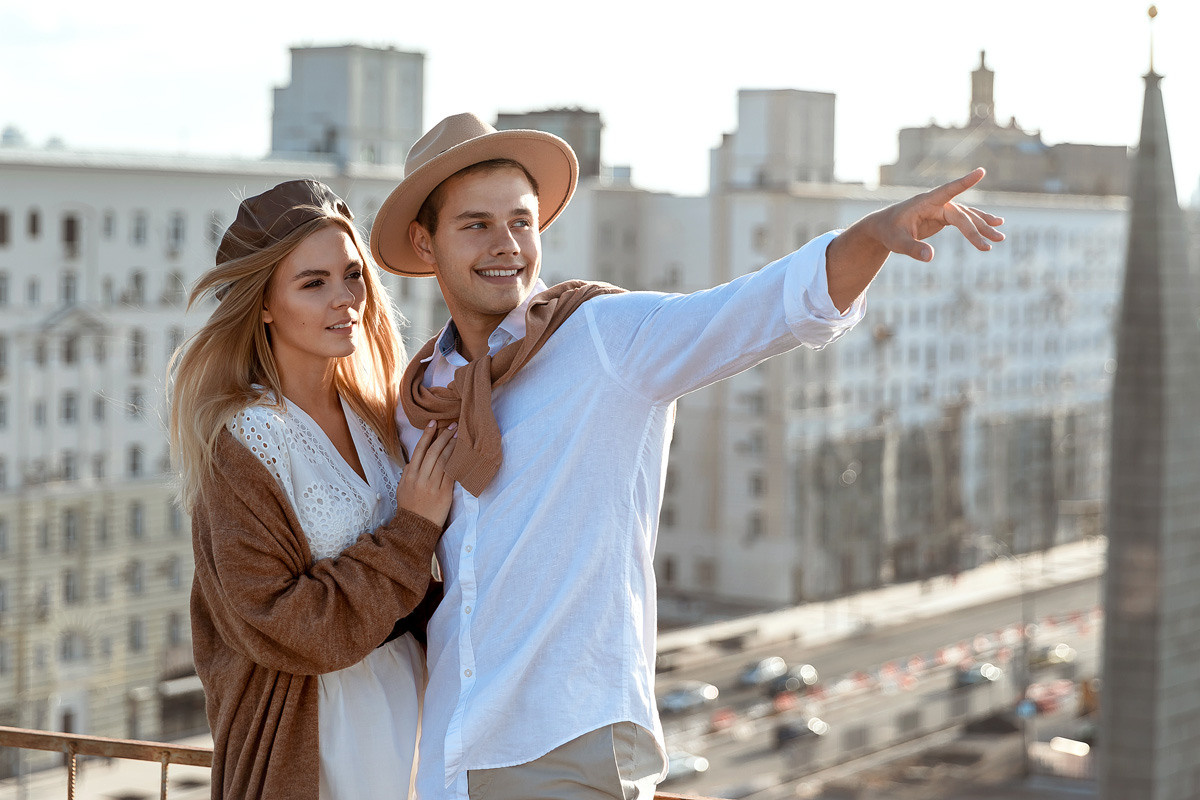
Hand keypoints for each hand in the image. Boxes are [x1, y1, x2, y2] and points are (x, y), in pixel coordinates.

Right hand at [396, 421, 456, 526]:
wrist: (416, 527)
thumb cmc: (410, 506)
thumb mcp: (403, 488)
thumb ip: (409, 472)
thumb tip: (416, 458)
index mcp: (409, 476)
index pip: (419, 450)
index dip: (427, 435)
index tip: (434, 423)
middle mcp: (420, 479)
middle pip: (433, 452)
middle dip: (443, 437)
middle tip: (452, 425)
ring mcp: (432, 486)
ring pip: (443, 461)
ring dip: (452, 446)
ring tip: (459, 435)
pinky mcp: (444, 494)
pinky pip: (451, 474)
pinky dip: (457, 462)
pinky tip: (462, 453)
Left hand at [825, 168, 1004, 310]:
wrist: (884, 227)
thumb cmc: (888, 232)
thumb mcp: (896, 243)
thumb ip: (912, 249)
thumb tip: (930, 257)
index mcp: (924, 202)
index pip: (947, 191)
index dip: (964, 182)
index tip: (981, 171)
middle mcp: (936, 203)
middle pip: (961, 215)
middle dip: (977, 229)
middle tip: (992, 243)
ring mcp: (941, 209)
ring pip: (967, 216)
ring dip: (983, 227)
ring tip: (1000, 238)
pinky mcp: (944, 216)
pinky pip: (965, 219)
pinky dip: (979, 223)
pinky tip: (995, 226)